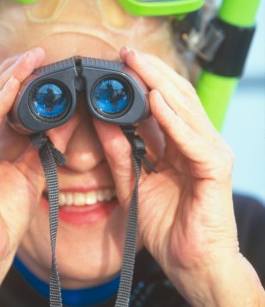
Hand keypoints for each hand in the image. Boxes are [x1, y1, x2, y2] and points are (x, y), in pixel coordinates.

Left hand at [93, 48, 263, 305]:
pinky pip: (192, 139)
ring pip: (185, 109)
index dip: (142, 80)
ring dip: (159, 84)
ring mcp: (208, 152)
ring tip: (137, 64)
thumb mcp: (132, 183)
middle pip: (174, 97)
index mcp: (177, 144)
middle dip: (149, 72)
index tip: (117, 64)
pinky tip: (155, 100)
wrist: (191, 263)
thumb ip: (118, 153)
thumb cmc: (165, 224)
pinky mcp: (215, 169)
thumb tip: (100, 122)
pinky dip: (173, 119)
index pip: (162, 102)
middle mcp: (195, 142)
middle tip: (126, 53)